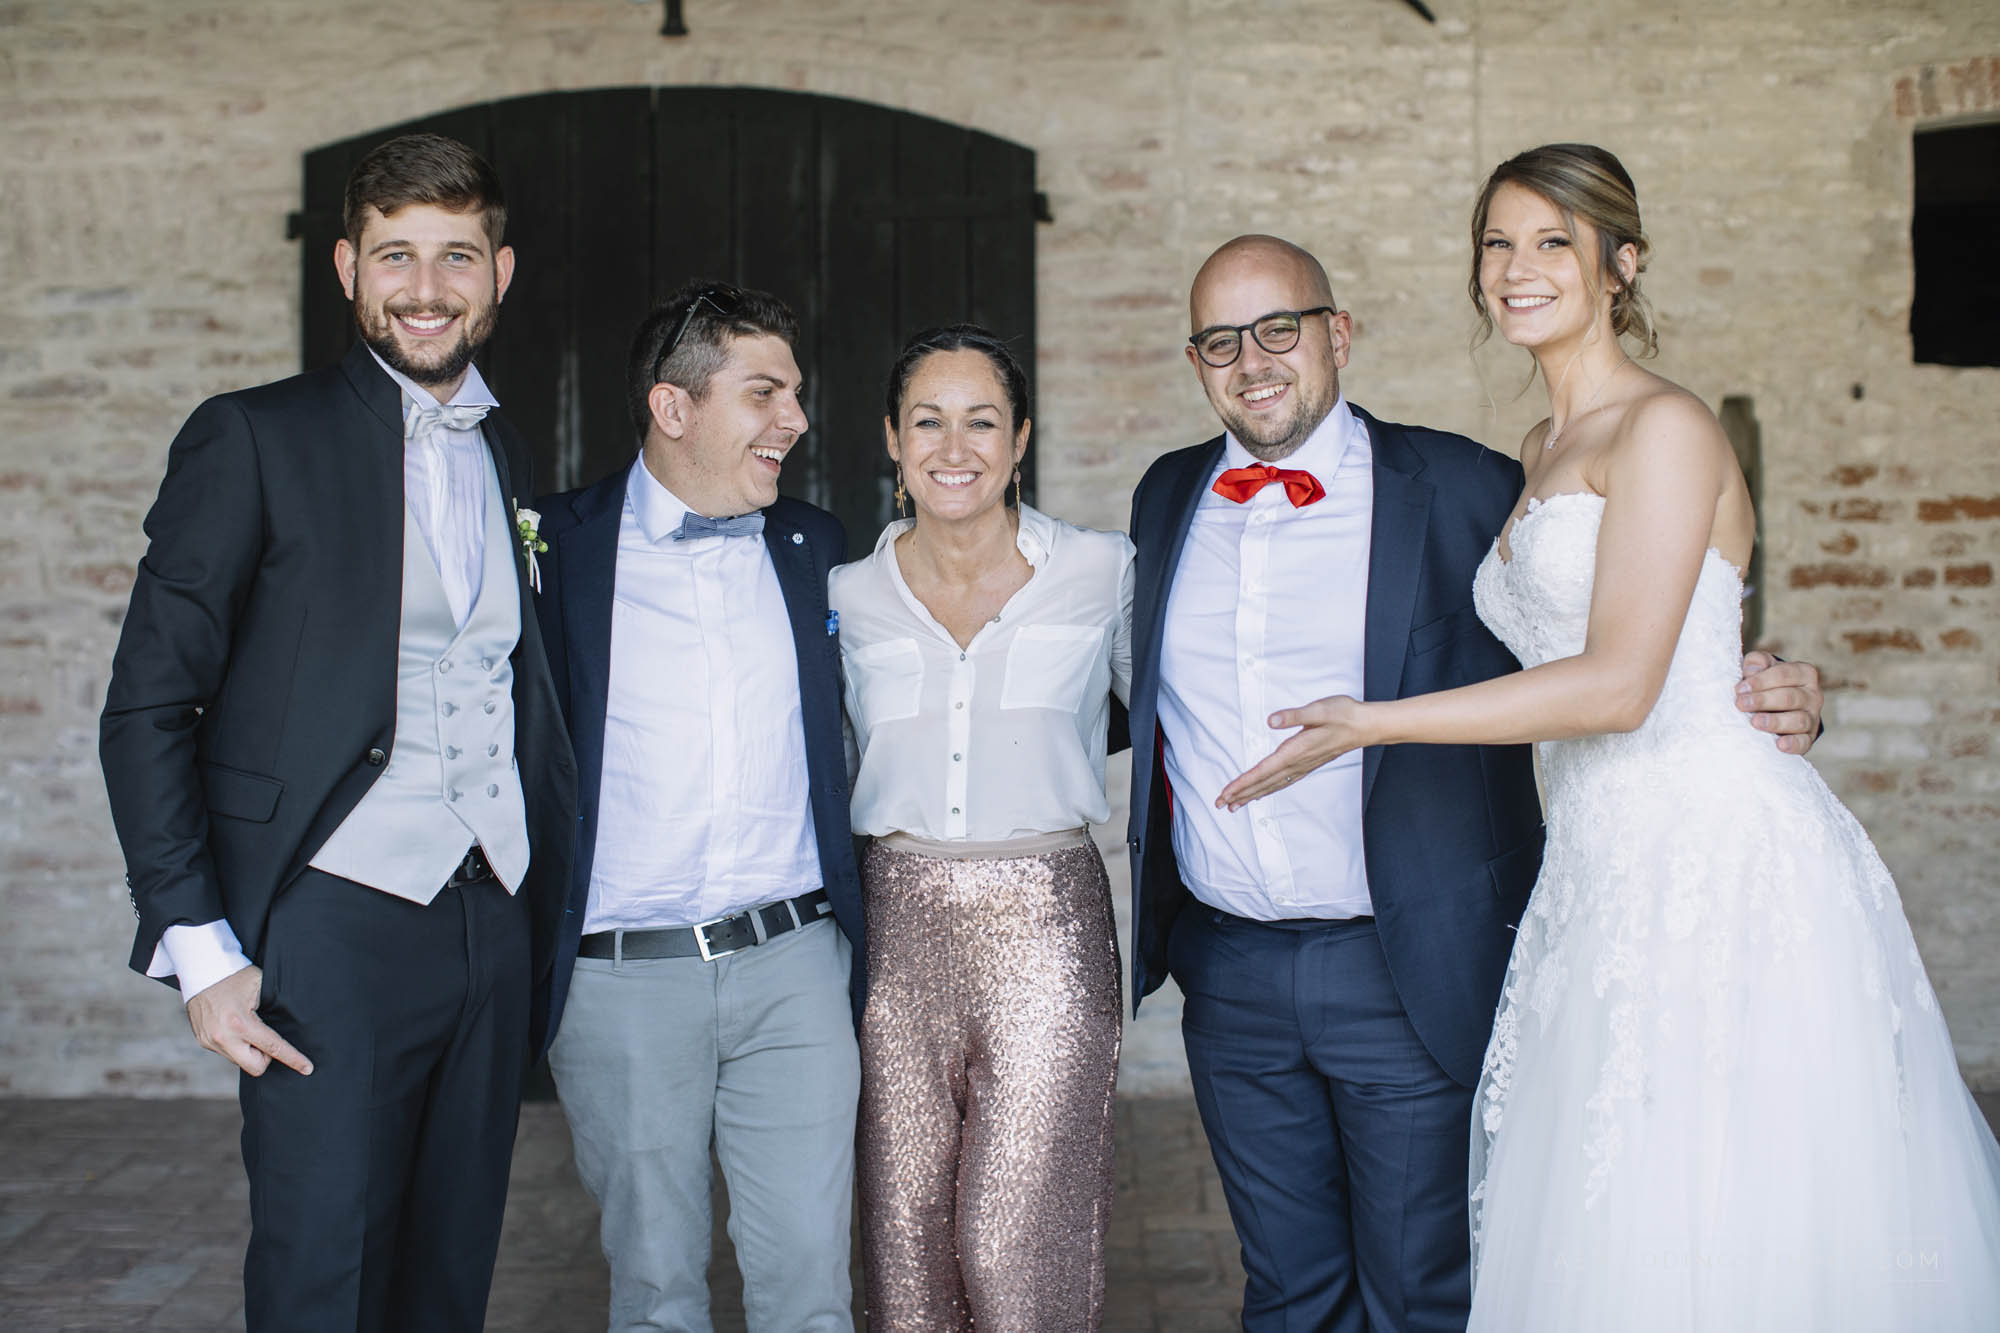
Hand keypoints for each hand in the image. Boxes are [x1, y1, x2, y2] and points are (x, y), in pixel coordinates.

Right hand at [186, 965, 311, 1077]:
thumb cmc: (235, 976)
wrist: (202, 971)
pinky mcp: (203, 1042)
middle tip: (265, 1037)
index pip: (273, 1047)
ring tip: (248, 1027)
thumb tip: (294, 1020)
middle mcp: (223, 1036)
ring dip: (250, 1050)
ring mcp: (210, 1041)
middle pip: (256, 1067)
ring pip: (240, 1061)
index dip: (293, 1059)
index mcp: (240, 1023)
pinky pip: (228, 1053)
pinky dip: (237, 1046)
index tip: (307, 1068)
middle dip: (266, 1057)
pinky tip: (236, 1029)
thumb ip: (276, 1006)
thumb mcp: (261, 985)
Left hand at [1216, 695, 1368, 810]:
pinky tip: (1262, 793)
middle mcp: (1297, 762)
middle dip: (1240, 794)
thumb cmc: (1343, 714)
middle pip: (1263, 783)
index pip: (1262, 771)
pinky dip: (1268, 789)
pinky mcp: (1307, 764)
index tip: (1226, 793)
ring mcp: (1303, 766)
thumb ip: (1293, 716)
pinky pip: (1283, 781)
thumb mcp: (1318, 709)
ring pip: (1272, 785)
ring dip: (1252, 795)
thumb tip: (1271, 721)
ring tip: (1234, 805)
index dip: (1242, 783)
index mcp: (1295, 750)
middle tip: (1220, 804)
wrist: (1366, 725)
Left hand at [1736, 651, 1822, 755]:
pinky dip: (1793, 744)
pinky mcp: (1808, 738)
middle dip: (1763, 700)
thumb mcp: (1763, 668)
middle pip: (1790, 697)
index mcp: (1804, 673)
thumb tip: (1752, 669)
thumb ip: (1757, 663)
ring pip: (1798, 720)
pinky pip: (1804, 742)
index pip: (1785, 673)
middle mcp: (1812, 695)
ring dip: (1775, 721)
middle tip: (1740, 704)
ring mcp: (1812, 717)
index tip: (1740, 689)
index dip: (1761, 680)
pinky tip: (1780, 745)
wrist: (1778, 708)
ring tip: (1754, 722)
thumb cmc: (1767, 683)